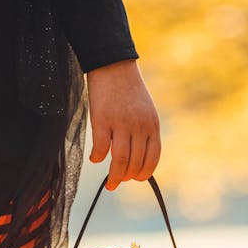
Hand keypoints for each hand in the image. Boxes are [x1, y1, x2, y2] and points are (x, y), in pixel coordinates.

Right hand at [86, 59, 160, 190]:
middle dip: (127, 177)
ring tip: (110, 183)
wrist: (113, 65)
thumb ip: (144, 133)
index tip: (136, 178)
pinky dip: (97, 157)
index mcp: (152, 126)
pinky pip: (100, 148)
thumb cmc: (128, 90)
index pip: (152, 158)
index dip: (144, 173)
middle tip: (119, 181)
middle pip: (134, 163)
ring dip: (114, 176)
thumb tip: (138, 159)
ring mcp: (120, 124)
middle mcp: (138, 127)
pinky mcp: (102, 120)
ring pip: (119, 161)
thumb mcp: (145, 111)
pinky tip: (95, 159)